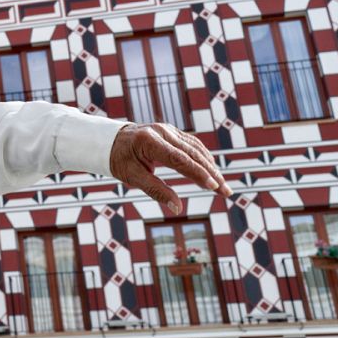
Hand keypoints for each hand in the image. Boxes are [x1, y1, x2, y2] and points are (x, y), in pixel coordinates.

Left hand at [108, 123, 231, 215]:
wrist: (110, 140)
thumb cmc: (119, 160)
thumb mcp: (131, 177)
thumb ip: (155, 190)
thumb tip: (177, 208)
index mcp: (149, 141)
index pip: (179, 159)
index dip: (198, 173)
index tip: (213, 186)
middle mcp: (162, 131)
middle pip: (192, 154)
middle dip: (211, 174)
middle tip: (226, 192)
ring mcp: (168, 129)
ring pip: (196, 149)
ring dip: (211, 168)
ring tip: (222, 186)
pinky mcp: (172, 131)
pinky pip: (193, 145)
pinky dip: (204, 159)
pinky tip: (212, 171)